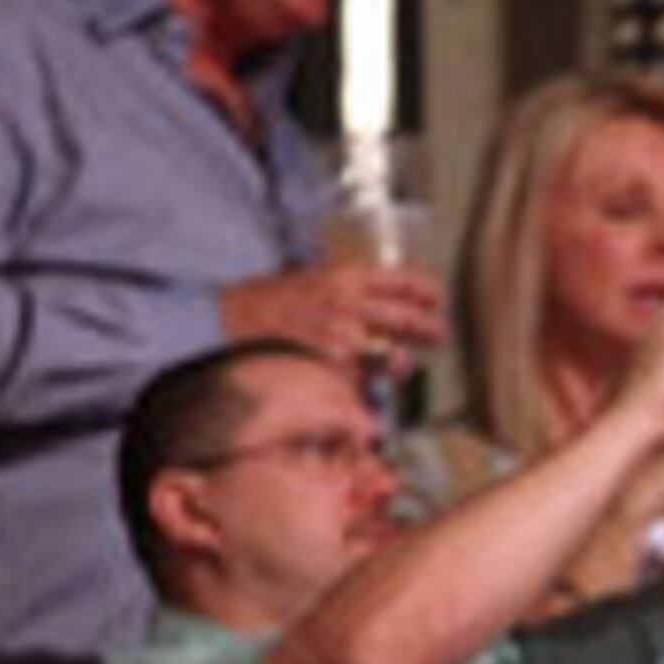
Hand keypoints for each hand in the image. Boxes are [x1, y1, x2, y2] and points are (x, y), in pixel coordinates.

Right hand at [220, 261, 449, 377]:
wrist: (225, 325)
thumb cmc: (262, 302)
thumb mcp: (307, 278)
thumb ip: (344, 290)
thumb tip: (374, 303)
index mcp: (346, 276)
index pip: (405, 280)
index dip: (428, 292)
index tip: (436, 299)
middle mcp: (351, 306)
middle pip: (410, 321)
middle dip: (430, 331)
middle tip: (437, 336)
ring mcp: (343, 341)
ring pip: (393, 358)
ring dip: (401, 364)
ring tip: (401, 366)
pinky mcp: (333, 371)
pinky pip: (364, 383)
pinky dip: (367, 387)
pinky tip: (363, 385)